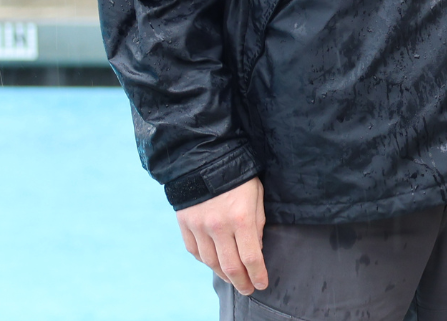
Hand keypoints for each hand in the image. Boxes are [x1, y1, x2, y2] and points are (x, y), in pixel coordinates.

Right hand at [177, 177, 268, 294]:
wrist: (204, 157)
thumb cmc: (238, 176)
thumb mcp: (257, 196)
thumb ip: (257, 224)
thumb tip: (256, 250)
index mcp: (241, 218)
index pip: (251, 258)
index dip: (258, 275)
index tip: (262, 284)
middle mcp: (218, 226)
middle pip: (230, 267)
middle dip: (242, 282)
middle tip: (248, 289)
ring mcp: (198, 226)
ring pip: (211, 262)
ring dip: (224, 275)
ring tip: (233, 279)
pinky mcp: (185, 224)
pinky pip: (195, 252)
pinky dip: (205, 261)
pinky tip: (214, 262)